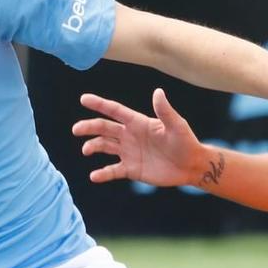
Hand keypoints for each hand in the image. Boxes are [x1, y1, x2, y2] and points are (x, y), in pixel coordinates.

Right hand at [73, 89, 206, 186]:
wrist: (190, 166)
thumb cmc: (185, 142)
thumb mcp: (176, 125)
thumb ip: (165, 111)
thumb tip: (158, 92)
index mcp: (138, 122)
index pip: (115, 111)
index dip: (99, 104)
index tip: (84, 99)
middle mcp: (130, 136)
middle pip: (104, 128)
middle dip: (89, 127)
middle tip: (76, 129)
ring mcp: (129, 152)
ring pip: (104, 147)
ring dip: (93, 147)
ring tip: (86, 151)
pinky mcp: (131, 169)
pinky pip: (113, 171)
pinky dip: (103, 174)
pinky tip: (94, 176)